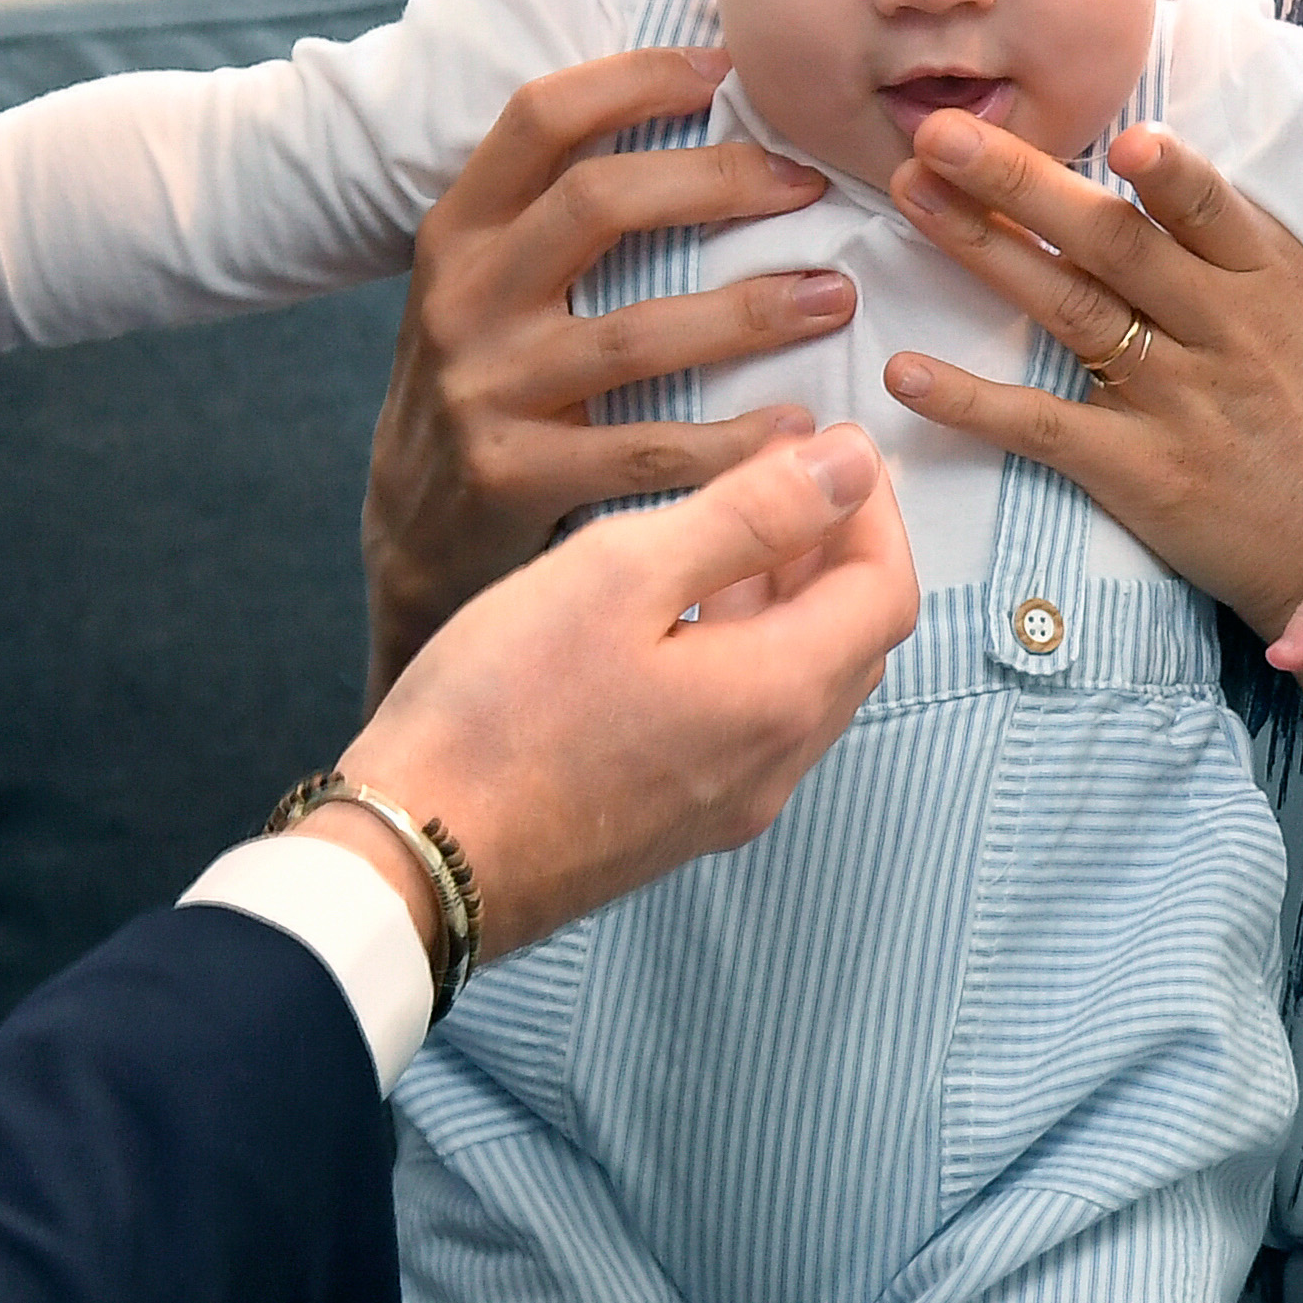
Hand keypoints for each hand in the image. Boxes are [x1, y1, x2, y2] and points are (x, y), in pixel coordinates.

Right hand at [333, 425, 918, 956]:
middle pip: (855, 642)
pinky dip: (745, 650)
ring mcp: (726, 805)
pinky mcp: (675, 822)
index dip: (873, 508)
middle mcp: (774, 765)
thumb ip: (749, 514)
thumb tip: (851, 464)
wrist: (416, 858)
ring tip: (732, 524)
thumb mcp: (623, 573)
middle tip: (788, 472)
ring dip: (791, 599)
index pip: (886, 590)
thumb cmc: (503, 705)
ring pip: (802, 684)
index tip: (833, 445)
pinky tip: (677, 612)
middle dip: (839, 548)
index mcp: (778, 697)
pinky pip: (749, 723)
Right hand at [363, 46, 856, 693]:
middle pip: (598, 201)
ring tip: (834, 297)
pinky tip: (796, 429)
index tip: (725, 70)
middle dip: (719, 180)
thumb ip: (557, 212)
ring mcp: (484, 388)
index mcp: (459, 228)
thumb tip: (690, 104)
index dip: (634, 78)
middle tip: (809, 184)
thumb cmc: (487, 381)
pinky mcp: (513, 476)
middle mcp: (463, 297)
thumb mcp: (488, 282)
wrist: (412, 530)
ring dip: (752, 312)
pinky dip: (732, 441)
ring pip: (635, 332)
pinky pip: (645, 449)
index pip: (540, 117)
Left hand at [876, 111, 1302, 636]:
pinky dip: (970, 401)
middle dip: (1021, 181)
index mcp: (1263, 274)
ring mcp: (1179, 401)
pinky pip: (1043, 428)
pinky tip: (906, 373)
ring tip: (912, 198)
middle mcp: (1223, 328)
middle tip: (940, 133)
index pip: (1209, 209)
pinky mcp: (1141, 472)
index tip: (1118, 134)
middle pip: (1113, 244)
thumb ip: (1216, 237)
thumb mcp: (1293, 301)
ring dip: (982, 248)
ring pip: (1070, 310)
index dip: (1168, 173)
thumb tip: (1127, 149)